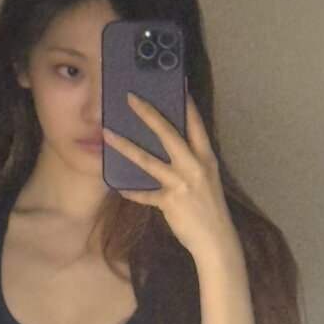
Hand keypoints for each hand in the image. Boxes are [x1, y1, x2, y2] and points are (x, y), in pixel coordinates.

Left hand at [102, 85, 236, 258]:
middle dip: (149, 114)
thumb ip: (192, 161)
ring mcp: (181, 183)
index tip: (178, 83)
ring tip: (107, 134)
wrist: (216, 240)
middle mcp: (195, 166)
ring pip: (148, 160)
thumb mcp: (207, 178)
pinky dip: (132, 191)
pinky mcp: (169, 202)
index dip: (187, 103)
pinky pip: (145, 194)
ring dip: (126, 146)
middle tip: (131, 98)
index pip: (196, 124)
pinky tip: (119, 187)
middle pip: (169, 134)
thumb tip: (173, 146)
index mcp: (206, 157)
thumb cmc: (210, 208)